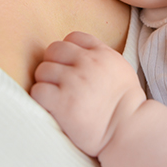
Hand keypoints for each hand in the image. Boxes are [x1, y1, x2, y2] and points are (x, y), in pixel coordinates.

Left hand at [31, 31, 145, 156]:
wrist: (128, 129)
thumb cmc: (127, 104)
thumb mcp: (121, 69)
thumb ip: (103, 57)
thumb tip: (84, 54)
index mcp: (102, 53)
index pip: (73, 37)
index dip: (67, 51)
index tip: (69, 65)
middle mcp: (87, 62)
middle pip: (53, 49)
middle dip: (52, 64)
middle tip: (58, 81)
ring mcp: (73, 81)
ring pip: (42, 70)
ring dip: (45, 82)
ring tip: (55, 96)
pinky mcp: (62, 102)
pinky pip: (38, 90)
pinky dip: (40, 98)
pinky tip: (51, 106)